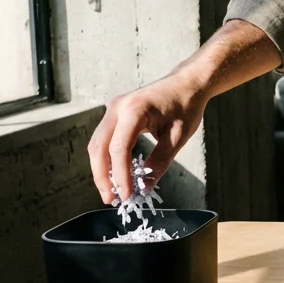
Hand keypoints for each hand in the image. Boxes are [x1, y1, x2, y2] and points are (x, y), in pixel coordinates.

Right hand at [88, 73, 207, 203]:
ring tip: (111, 192)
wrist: (186, 83)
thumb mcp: (177, 137)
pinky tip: (114, 175)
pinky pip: (103, 139)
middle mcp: (117, 107)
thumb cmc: (186, 106)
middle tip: (110, 199)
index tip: (125, 196)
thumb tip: (144, 188)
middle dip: (102, 176)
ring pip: (96, 144)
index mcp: (135, 110)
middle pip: (99, 147)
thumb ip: (159, 162)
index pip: (119, 149)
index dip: (120, 175)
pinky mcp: (115, 113)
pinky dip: (106, 158)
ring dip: (101, 169)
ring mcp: (113, 109)